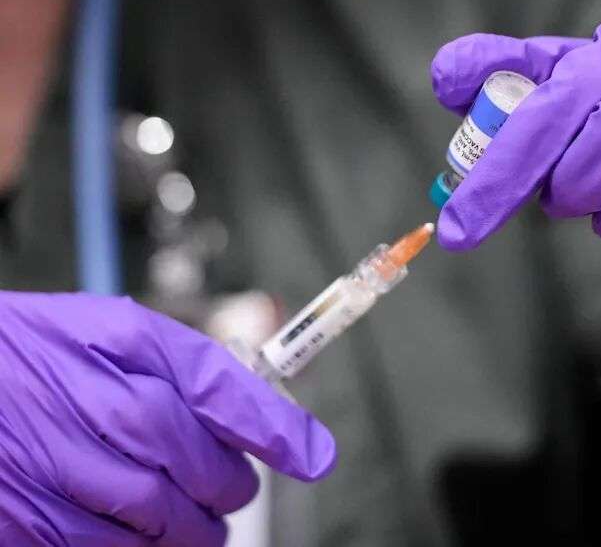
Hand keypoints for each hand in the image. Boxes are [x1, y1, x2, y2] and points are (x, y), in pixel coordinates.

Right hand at [0, 292, 335, 545]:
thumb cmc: (43, 352)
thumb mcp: (114, 333)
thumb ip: (193, 368)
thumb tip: (277, 416)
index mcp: (117, 340)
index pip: (215, 384)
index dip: (272, 426)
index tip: (313, 455)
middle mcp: (84, 397)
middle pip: (190, 461)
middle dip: (227, 484)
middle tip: (233, 489)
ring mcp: (45, 460)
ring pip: (154, 517)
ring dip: (190, 528)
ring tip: (197, 520)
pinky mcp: (19, 513)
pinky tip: (139, 530)